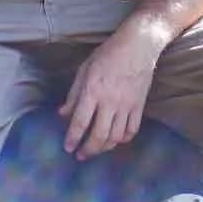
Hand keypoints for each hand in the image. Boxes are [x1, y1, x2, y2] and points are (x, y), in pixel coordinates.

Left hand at [58, 24, 164, 160]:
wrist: (138, 46)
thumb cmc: (108, 54)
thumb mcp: (85, 69)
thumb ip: (74, 94)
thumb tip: (63, 114)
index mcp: (93, 91)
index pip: (80, 122)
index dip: (72, 138)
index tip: (68, 148)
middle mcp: (109, 102)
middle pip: (99, 135)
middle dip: (88, 150)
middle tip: (80, 156)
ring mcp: (126, 106)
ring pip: (116, 137)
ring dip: (104, 147)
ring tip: (96, 149)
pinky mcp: (139, 106)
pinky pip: (132, 130)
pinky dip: (123, 139)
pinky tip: (116, 139)